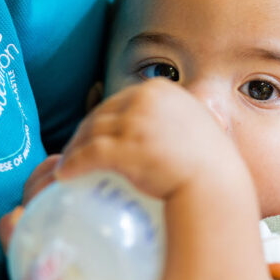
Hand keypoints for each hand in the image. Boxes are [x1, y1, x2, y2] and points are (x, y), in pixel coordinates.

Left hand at [55, 78, 246, 199]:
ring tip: (65, 167)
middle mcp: (145, 100)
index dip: (102, 120)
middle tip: (73, 154)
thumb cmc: (211, 167)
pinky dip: (72, 164)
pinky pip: (89, 154)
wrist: (215, 188)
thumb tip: (155, 130)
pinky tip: (64, 176)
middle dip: (83, 135)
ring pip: (91, 133)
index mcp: (161, 90)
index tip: (93, 136)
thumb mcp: (194, 127)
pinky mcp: (126, 148)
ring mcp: (135, 123)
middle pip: (101, 114)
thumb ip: (173, 120)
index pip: (120, 101)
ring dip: (73, 151)